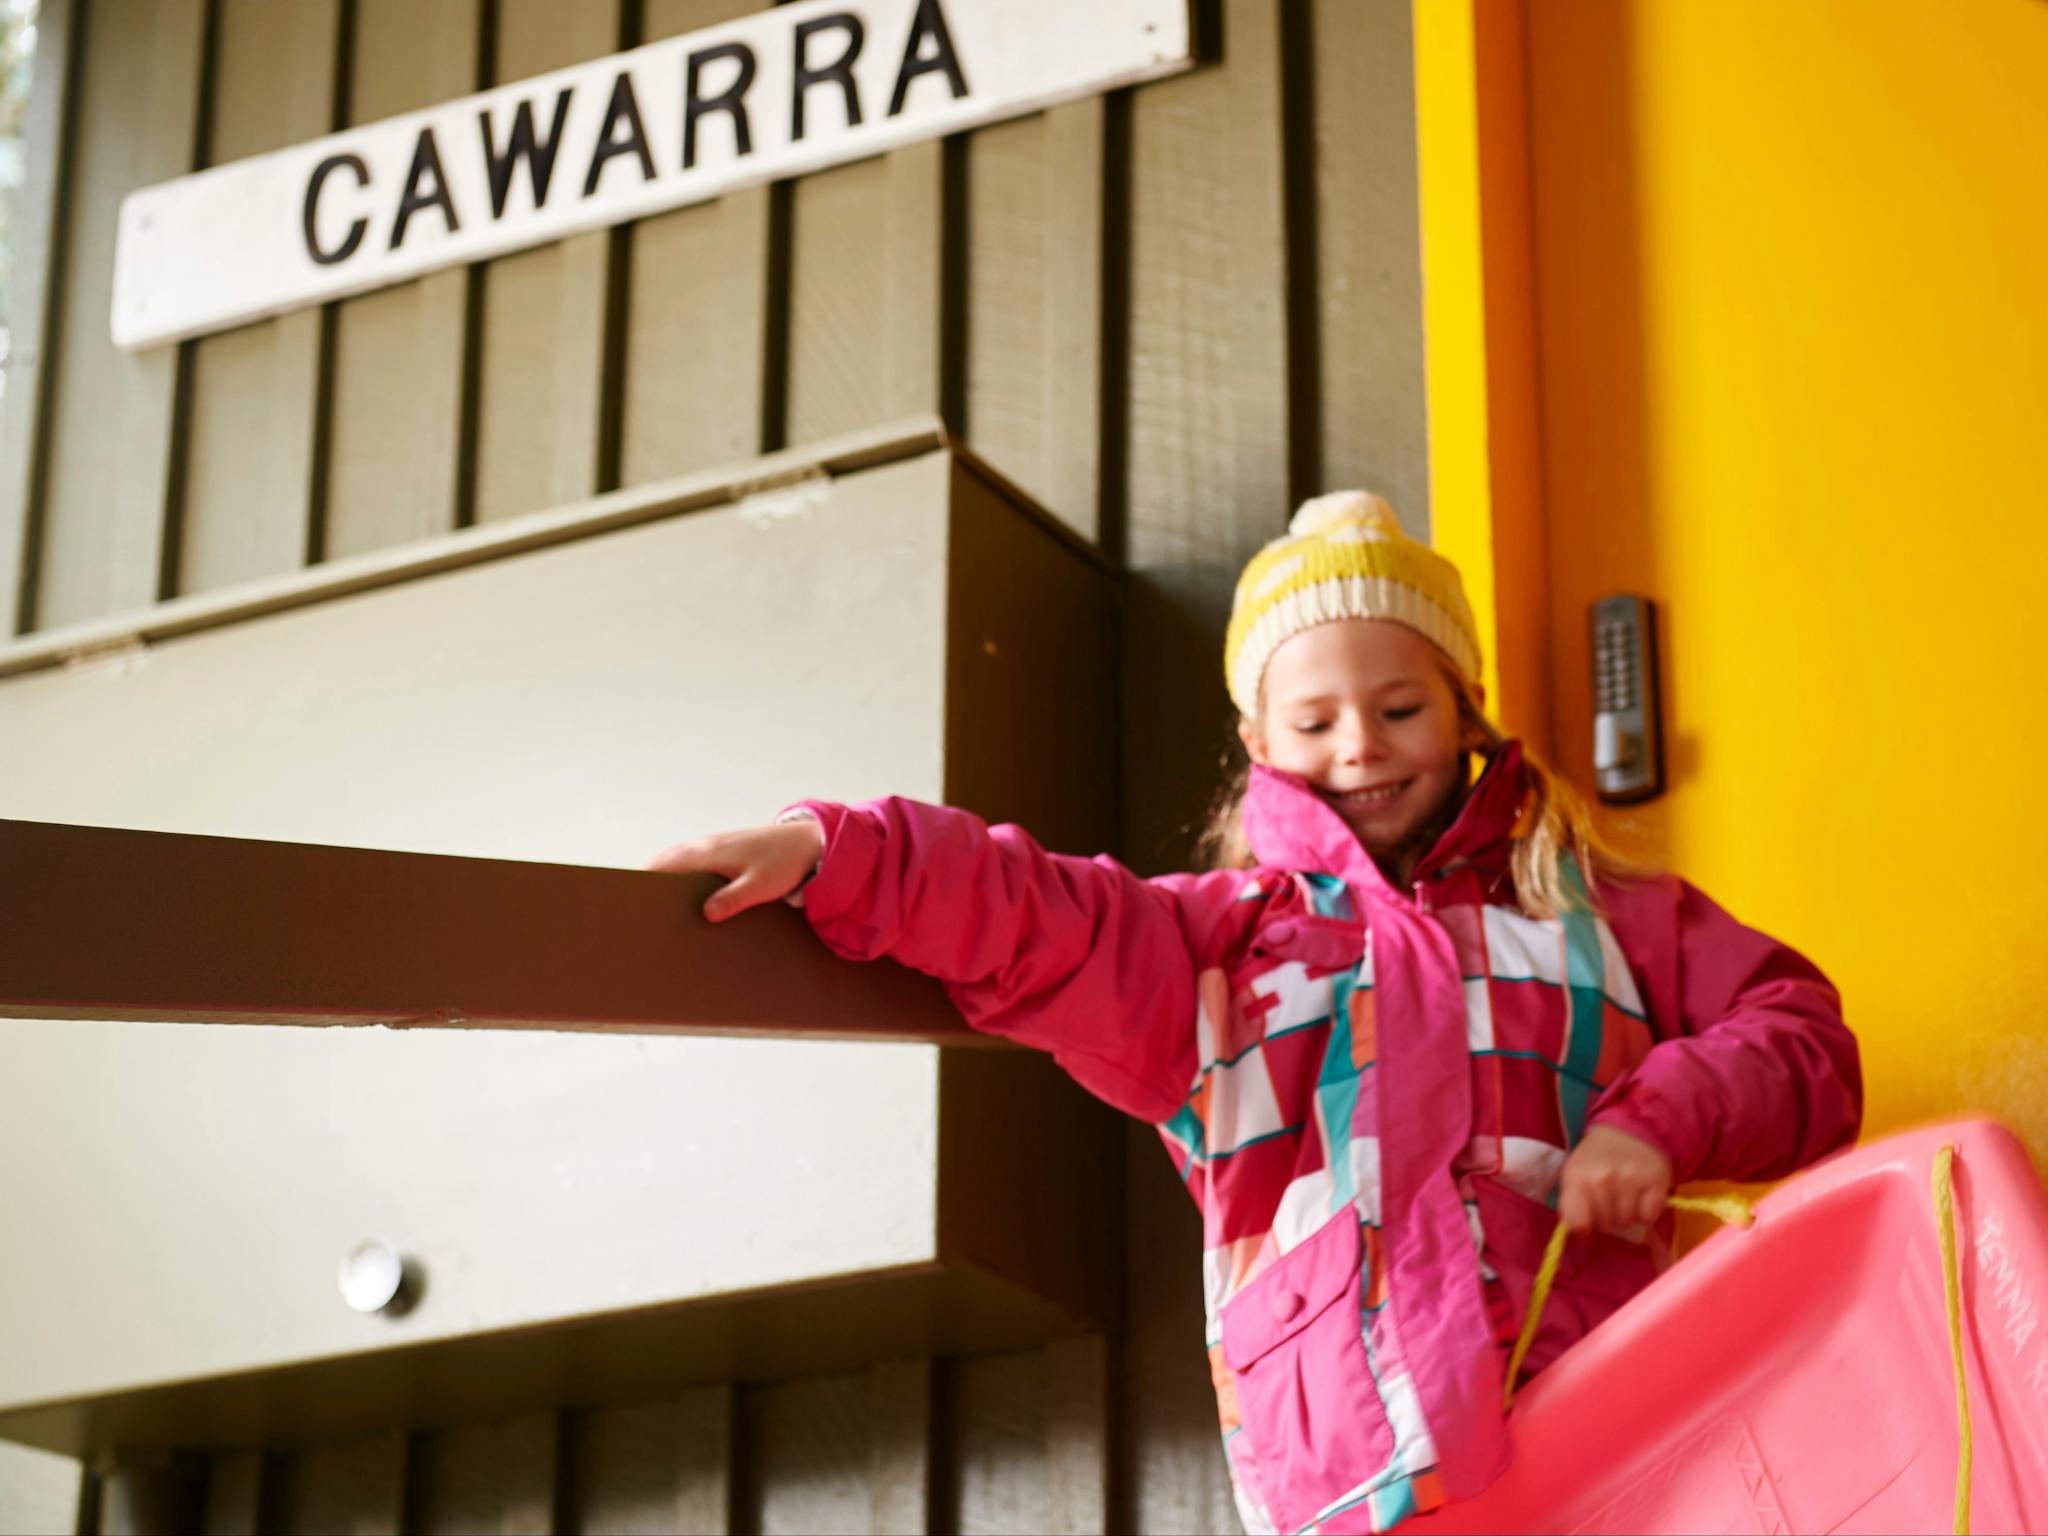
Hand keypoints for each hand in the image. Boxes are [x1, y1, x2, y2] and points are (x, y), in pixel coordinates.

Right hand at [644, 819, 825, 922]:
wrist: (808, 843)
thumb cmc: (785, 863)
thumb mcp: (760, 885)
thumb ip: (733, 899)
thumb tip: (706, 914)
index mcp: (707, 853)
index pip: (662, 863)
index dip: (642, 879)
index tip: (628, 899)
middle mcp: (705, 846)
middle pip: (664, 862)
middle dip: (649, 882)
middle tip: (637, 911)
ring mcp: (714, 847)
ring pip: (678, 862)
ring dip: (665, 879)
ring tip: (657, 909)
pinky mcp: (724, 853)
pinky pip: (693, 864)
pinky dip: (681, 877)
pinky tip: (687, 899)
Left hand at [1556, 1125, 1673, 1236]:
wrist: (1629, 1130)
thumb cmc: (1597, 1158)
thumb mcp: (1574, 1174)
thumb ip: (1572, 1204)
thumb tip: (1580, 1236)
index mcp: (1577, 1177)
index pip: (1577, 1223)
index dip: (1583, 1227)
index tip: (1588, 1220)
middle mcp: (1603, 1179)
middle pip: (1605, 1225)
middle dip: (1606, 1219)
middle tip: (1609, 1201)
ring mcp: (1630, 1180)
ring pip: (1628, 1222)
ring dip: (1627, 1215)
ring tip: (1625, 1196)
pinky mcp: (1656, 1182)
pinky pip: (1649, 1217)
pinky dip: (1647, 1212)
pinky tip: (1642, 1196)